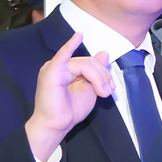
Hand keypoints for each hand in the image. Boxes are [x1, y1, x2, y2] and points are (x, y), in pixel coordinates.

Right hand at [26, 35, 116, 161]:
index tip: (110, 88)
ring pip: (85, 64)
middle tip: (107, 92)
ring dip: (99, 78)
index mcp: (68, 68)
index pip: (91, 63)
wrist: (58, 124)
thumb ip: (96, 71)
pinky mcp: (52, 72)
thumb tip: (103, 52)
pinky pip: (63, 56)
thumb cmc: (70, 110)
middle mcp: (60, 65)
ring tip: (102, 93)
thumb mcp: (90, 88)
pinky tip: (78, 36)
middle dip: (103, 76)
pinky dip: (70, 46)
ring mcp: (54, 67)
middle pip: (90, 62)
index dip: (104, 73)